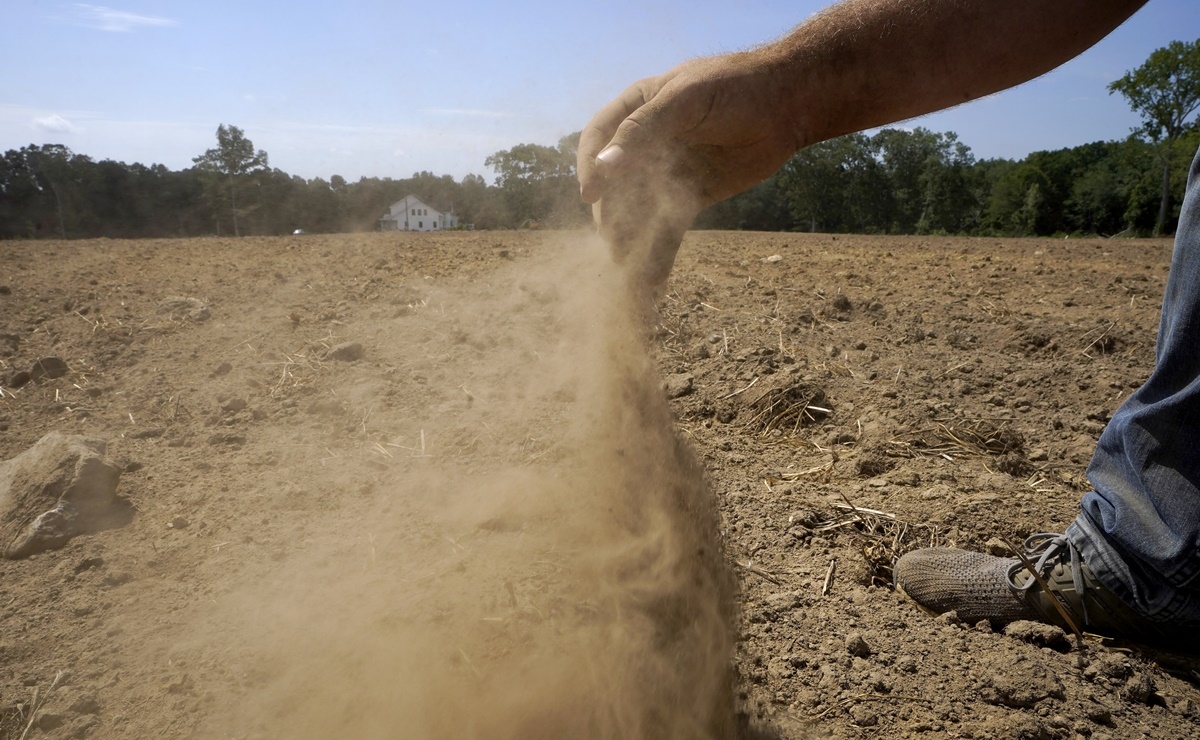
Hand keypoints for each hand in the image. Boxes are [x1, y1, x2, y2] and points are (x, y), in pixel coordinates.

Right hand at [578, 51, 801, 284]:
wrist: (789, 105)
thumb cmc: (736, 86)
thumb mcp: (687, 98)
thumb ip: (644, 129)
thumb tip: (604, 168)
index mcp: (636, 107)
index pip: (599, 138)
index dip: (591, 165)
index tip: (591, 194)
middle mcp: (646, 142)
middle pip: (616, 183)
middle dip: (612, 215)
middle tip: (614, 245)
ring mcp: (668, 171)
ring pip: (639, 210)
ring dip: (632, 241)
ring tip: (629, 273)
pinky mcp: (692, 197)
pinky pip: (669, 227)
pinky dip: (660, 253)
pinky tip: (652, 281)